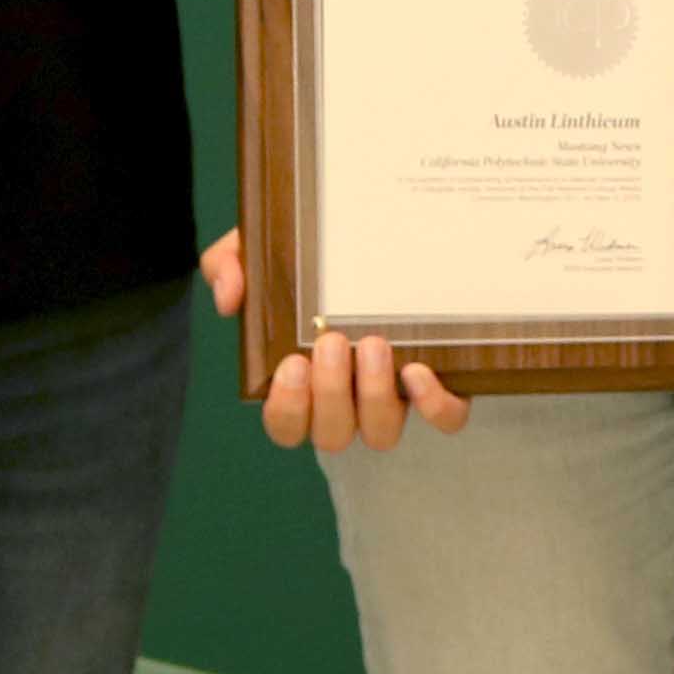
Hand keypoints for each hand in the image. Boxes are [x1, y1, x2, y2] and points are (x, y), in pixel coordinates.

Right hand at [200, 228, 465, 449]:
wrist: (379, 238)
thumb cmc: (307, 262)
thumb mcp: (258, 253)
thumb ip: (229, 266)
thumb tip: (230, 298)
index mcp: (302, 385)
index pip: (285, 426)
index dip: (288, 409)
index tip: (291, 365)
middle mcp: (346, 403)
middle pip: (333, 435)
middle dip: (330, 394)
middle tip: (332, 342)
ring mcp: (393, 399)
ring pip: (381, 433)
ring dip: (374, 396)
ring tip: (375, 344)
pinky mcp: (439, 388)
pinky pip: (444, 418)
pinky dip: (434, 406)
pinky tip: (420, 370)